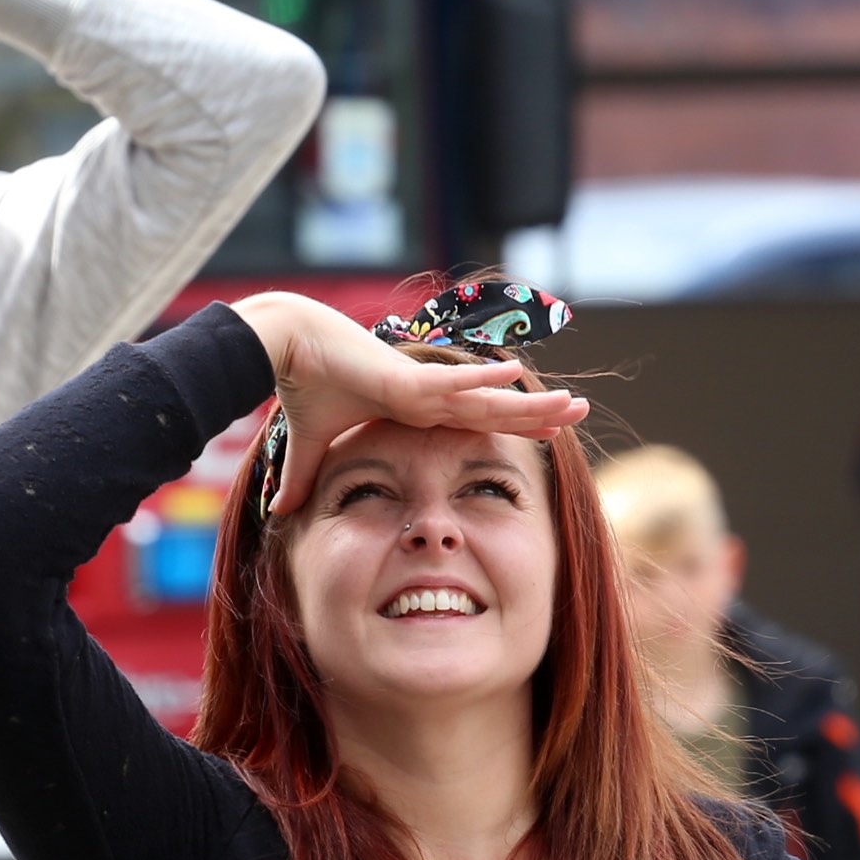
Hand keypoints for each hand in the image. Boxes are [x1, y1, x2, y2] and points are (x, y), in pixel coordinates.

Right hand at [229, 293, 584, 515]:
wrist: (284, 349)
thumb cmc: (301, 385)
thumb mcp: (309, 445)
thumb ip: (303, 476)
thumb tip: (279, 511)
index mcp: (414, 408)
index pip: (475, 420)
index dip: (512, 425)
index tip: (546, 430)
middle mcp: (427, 396)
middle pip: (496, 409)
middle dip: (539, 413)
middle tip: (581, 414)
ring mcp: (420, 386)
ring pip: (488, 398)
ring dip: (530, 402)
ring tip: (574, 403)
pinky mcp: (405, 378)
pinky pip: (452, 381)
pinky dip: (484, 378)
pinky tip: (519, 373)